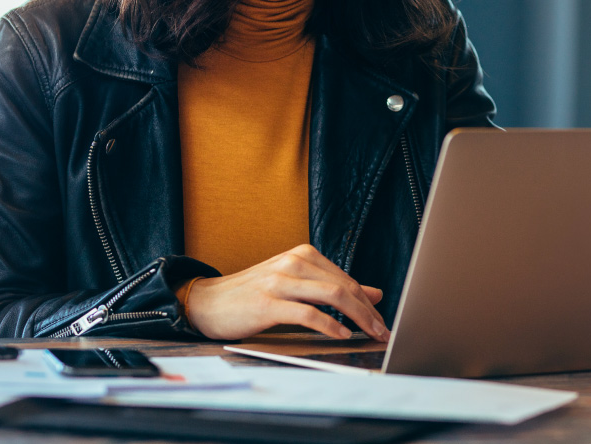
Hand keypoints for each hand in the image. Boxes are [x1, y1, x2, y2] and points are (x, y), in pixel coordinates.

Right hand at [184, 244, 389, 341]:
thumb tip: (374, 293)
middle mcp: (294, 262)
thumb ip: (332, 287)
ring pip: (332, 296)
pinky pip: (308, 313)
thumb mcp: (296, 285)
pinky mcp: (268, 303)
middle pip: (344, 286)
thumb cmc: (253, 295)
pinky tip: (341, 335)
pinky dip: (329, 325)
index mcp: (303, 255)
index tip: (382, 321)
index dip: (369, 302)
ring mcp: (280, 281)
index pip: (347, 279)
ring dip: (357, 317)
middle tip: (383, 331)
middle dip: (369, 311)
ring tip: (369, 334)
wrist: (207, 302)